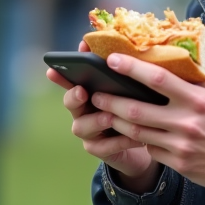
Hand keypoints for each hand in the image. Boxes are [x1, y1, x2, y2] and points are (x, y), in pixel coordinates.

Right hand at [45, 40, 160, 192]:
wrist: (146, 140)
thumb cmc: (138, 107)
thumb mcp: (134, 89)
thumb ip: (126, 75)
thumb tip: (132, 54)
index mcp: (89, 91)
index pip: (71, 79)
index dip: (63, 73)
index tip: (59, 67)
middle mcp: (83, 110)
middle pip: (70, 102)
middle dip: (73, 96)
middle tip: (82, 91)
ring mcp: (88, 131)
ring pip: (81, 127)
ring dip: (96, 120)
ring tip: (110, 116)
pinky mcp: (98, 149)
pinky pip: (103, 147)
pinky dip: (119, 141)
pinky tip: (136, 138)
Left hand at [90, 53, 204, 195]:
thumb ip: (197, 81)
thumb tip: (175, 61)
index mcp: (198, 99)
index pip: (158, 78)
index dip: (131, 68)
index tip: (112, 60)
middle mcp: (187, 122)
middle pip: (137, 109)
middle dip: (111, 100)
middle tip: (95, 94)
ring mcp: (181, 145)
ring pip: (137, 132)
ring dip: (117, 121)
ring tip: (104, 112)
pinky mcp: (179, 163)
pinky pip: (150, 150)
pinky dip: (138, 141)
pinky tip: (129, 133)